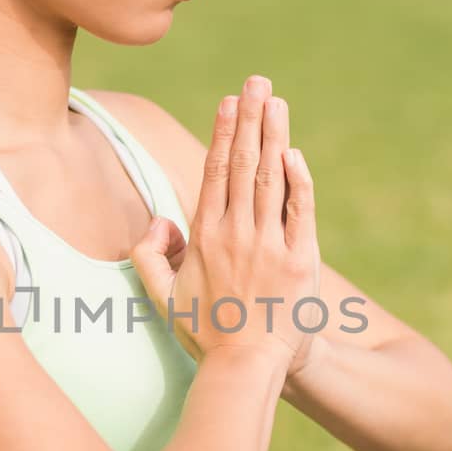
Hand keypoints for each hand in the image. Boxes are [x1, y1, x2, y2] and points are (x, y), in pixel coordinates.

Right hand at [132, 75, 320, 368]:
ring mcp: (270, 246)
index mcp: (204, 238)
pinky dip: (300, 180)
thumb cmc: (206, 333)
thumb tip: (158, 221)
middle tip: (257, 82)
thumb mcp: (164, 296)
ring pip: (272, 179)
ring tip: (276, 102)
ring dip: (274, 136)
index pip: (216, 172)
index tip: (230, 102)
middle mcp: (236, 234)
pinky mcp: (300, 261)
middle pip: (244, 163)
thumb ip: (150, 256)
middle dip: (251, 118)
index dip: (224, 133)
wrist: (248, 368)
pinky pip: (301, 212)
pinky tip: (296, 152)